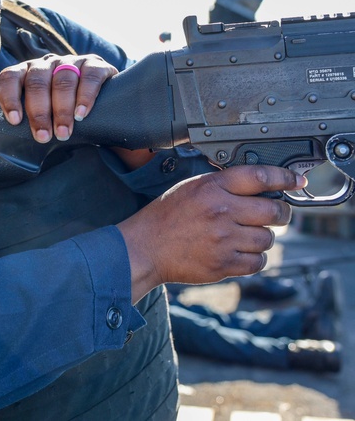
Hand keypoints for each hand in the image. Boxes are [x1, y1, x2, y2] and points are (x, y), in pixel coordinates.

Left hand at [0, 54, 117, 142]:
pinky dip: (85, 96)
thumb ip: (29, 117)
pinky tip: (81, 113)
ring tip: (63, 132)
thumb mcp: (43, 110)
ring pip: (62, 80)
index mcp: (27, 72)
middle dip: (39, 112)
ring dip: (62, 109)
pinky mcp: (96, 64)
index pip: (10, 77)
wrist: (105, 100)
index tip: (15, 121)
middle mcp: (47, 63)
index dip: (9, 97)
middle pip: (37, 82)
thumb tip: (14, 141)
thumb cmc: (65, 110)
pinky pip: (89, 76)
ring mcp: (71, 61)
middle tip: (43, 136)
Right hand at [118, 165, 300, 301]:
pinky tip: (241, 252)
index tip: (296, 181)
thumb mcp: (190, 188)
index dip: (284, 178)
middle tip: (277, 215)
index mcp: (211, 188)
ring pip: (268, 239)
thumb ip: (222, 186)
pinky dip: (255, 259)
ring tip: (247, 236)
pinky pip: (258, 262)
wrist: (144, 248)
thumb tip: (259, 188)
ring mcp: (224, 240)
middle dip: (281, 214)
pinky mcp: (224, 264)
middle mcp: (221, 211)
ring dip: (263, 238)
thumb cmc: (165, 217)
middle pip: (273, 211)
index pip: (260, 177)